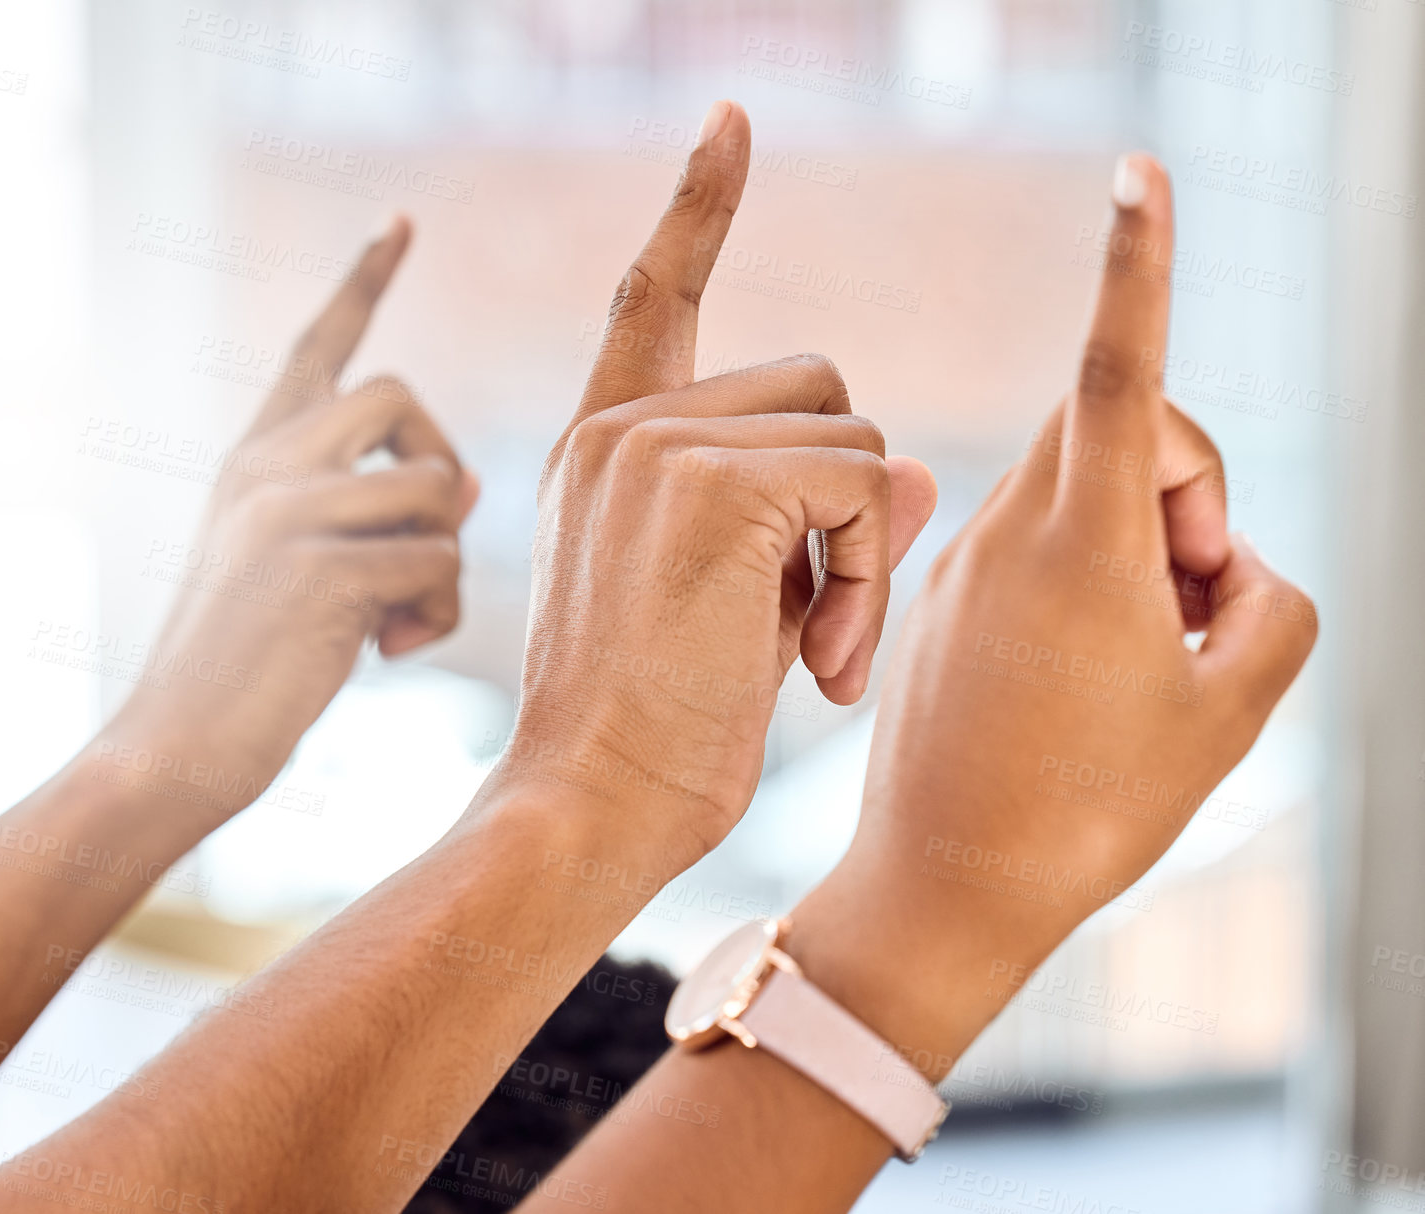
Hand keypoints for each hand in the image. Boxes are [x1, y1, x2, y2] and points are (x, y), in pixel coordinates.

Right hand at [94, 217, 477, 817]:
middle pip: (402, 396)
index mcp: (254, 457)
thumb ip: (364, 509)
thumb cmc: (244, 667)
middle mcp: (264, 464)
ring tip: (394, 623)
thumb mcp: (294, 567)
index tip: (402, 222)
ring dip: (441, 565)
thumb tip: (469, 479)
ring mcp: (287, 510)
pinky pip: (439, 562)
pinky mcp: (319, 568)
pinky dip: (435, 617)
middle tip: (420, 540)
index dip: (364, 281)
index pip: (318, 346)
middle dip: (438, 467)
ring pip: (436, 488)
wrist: (172, 748)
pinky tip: (385, 655)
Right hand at [486, 100, 937, 873]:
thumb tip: (904, 477)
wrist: (587, 810)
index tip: (732, 123)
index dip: (699, 209)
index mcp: (608, 449)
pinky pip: (863, 486)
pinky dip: (869, 579)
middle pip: (822, 388)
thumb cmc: (655, 733)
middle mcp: (624, 428)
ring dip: (866, 555)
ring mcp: (658, 445)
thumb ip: (802, 525)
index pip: (655, 295)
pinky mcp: (713, 483)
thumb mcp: (731, 608)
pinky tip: (816, 666)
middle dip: (851, 504)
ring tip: (814, 659)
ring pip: (853, 438)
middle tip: (824, 631)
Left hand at [795, 155, 1317, 1070]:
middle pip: (1117, 428)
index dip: (1140, 265)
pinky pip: (1026, 546)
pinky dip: (1077, 580)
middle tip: (1192, 598)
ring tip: (1138, 656)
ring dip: (1133, 541)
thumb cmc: (1095, 808)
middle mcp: (1006, 532)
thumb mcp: (1233, 710)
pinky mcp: (935, 601)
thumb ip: (1267, 603)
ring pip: (1074, 488)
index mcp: (1080, 542)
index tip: (1138, 176)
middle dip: (1182, 484)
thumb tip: (1223, 563)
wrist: (946, 886)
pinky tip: (1076, 678)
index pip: (1120, 369)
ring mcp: (961, 566)